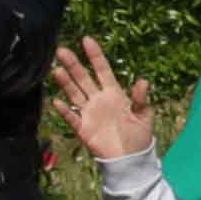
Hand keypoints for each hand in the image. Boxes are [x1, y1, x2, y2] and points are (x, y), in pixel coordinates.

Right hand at [50, 37, 158, 162]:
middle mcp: (99, 100)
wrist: (131, 159)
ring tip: (56, 70)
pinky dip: (65, 110)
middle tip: (62, 50)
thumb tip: (143, 81)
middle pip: (83, 78)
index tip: (86, 40)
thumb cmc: (139, 136)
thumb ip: (141, 98)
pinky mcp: (84, 129)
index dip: (95, 55)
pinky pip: (72, 117)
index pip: (102, 70)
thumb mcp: (144, 115)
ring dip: (66, 83)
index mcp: (114, 93)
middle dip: (73, 64)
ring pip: (75, 93)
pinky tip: (58, 102)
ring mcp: (89, 113)